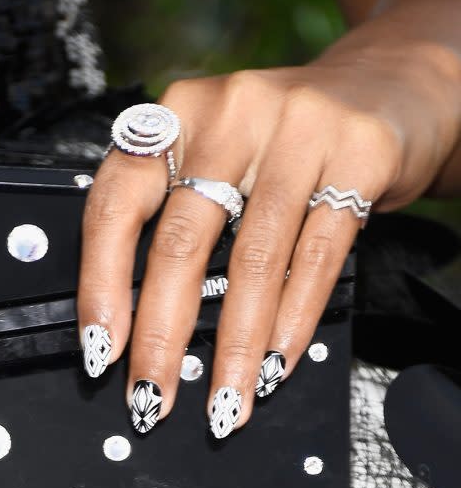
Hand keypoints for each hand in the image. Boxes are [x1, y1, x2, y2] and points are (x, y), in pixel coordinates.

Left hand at [77, 41, 459, 435]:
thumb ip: (177, 210)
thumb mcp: (218, 151)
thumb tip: (136, 323)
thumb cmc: (283, 136)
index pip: (116, 202)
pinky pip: (318, 257)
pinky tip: (276, 363)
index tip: (99, 349)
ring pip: (254, 259)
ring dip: (235, 347)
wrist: (387, 85)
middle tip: (152, 397)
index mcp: (178, 113)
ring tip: (225, 401)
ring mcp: (298, 130)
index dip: (101, 282)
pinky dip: (293, 320)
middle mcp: (231, 113)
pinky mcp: (359, 156)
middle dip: (162, 335)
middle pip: (181, 240)